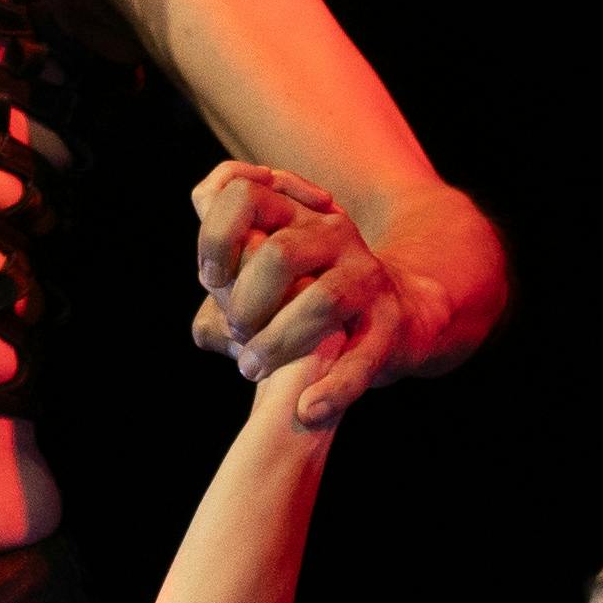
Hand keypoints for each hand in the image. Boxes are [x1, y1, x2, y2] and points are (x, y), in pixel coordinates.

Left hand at [188, 157, 442, 428]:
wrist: (392, 319)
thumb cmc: (307, 300)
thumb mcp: (263, 278)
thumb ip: (226, 287)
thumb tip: (211, 324)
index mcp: (292, 212)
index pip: (241, 192)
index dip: (216, 236)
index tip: (211, 278)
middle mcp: (331, 232)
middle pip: (279, 253)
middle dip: (246, 301)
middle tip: (238, 331)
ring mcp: (364, 274)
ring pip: (320, 300)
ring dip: (277, 343)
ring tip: (252, 368)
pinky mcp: (389, 321)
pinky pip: (361, 356)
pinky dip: (333, 389)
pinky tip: (308, 409)